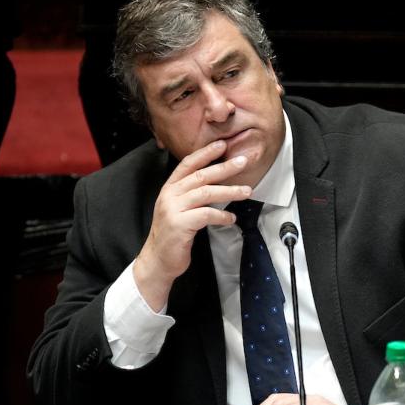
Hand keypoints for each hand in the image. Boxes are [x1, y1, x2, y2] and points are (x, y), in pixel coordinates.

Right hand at [134, 140, 250, 309]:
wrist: (158, 261)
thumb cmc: (173, 235)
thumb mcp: (179, 210)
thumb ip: (192, 195)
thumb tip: (217, 183)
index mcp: (169, 189)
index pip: (187, 164)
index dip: (205, 153)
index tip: (223, 144)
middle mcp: (169, 195)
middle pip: (200, 175)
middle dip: (224, 167)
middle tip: (243, 161)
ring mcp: (173, 209)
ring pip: (205, 193)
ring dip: (229, 191)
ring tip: (247, 191)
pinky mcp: (179, 225)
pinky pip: (206, 215)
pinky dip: (222, 216)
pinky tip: (232, 219)